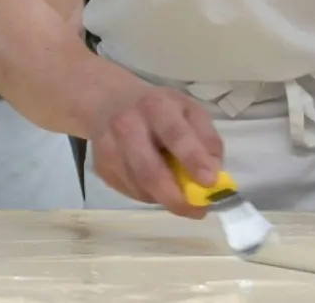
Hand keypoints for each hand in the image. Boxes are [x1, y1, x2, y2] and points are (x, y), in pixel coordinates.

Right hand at [88, 80, 224, 218]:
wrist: (110, 102)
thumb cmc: (160, 110)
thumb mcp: (190, 111)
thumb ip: (207, 140)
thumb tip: (214, 174)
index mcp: (156, 106)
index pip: (175, 134)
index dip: (193, 159)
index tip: (210, 182)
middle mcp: (126, 125)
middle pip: (150, 171)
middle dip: (176, 197)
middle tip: (197, 211)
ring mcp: (108, 148)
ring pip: (141, 188)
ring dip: (165, 198)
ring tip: (178, 191)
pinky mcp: (101, 168)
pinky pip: (131, 192)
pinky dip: (150, 195)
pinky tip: (155, 182)